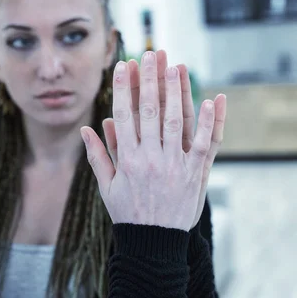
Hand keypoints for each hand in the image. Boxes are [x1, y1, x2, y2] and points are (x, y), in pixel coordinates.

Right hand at [81, 51, 225, 230]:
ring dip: (177, 92)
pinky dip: (209, 122)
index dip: (123, 88)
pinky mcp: (196, 173)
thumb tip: (85, 128)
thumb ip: (97, 155)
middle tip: (151, 54)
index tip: (123, 66)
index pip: (123, 115)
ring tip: (176, 66)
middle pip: (151, 111)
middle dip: (150, 80)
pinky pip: (204, 144)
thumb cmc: (128, 213)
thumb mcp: (106, 186)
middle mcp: (150, 158)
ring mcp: (175, 165)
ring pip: (177, 122)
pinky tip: (211, 100)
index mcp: (127, 159)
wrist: (154, 243)